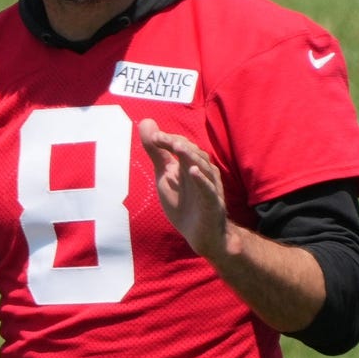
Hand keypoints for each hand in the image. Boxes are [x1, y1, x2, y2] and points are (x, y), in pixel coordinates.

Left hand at [138, 118, 227, 258]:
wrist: (201, 235)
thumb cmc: (183, 204)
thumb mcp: (165, 176)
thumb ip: (156, 152)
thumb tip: (146, 122)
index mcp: (190, 164)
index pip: (181, 146)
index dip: (167, 139)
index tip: (152, 136)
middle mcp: (202, 171)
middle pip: (192, 152)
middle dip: (177, 144)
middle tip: (160, 138)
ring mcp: (209, 187)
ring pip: (202, 167)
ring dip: (190, 156)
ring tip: (177, 147)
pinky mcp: (212, 203)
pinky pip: (208, 190)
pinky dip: (201, 180)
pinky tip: (192, 172)